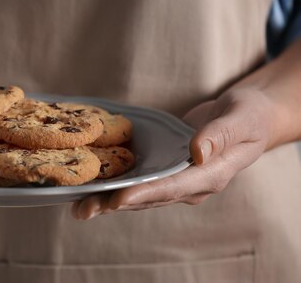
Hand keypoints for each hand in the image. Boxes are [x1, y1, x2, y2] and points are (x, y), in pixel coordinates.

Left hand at [71, 88, 274, 219]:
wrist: (248, 116)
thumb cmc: (248, 116)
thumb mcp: (241, 119)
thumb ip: (220, 134)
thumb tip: (197, 151)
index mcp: (210, 175)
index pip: (172, 188)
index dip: (144, 194)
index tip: (118, 200)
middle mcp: (190, 184)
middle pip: (148, 197)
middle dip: (115, 203)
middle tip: (82, 210)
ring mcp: (176, 179)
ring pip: (139, 192)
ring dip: (108, 199)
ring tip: (76, 206)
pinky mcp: (165, 168)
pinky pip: (138, 178)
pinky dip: (115, 182)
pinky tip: (89, 183)